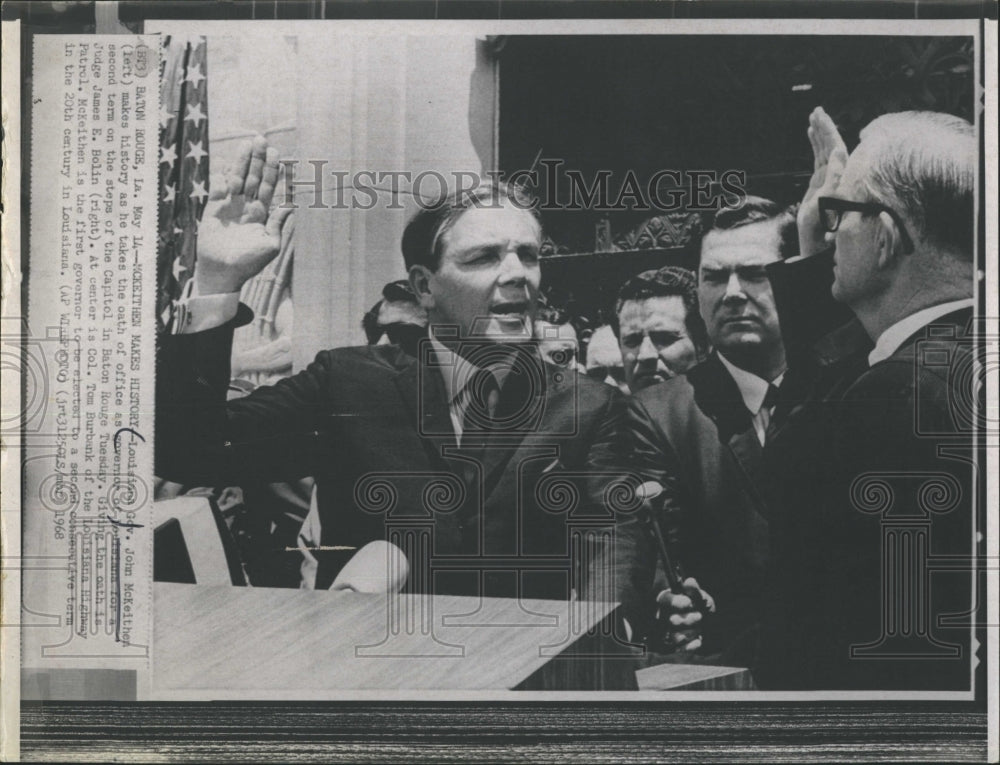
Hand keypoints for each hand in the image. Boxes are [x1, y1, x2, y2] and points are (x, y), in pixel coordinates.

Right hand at [195, 136, 292, 294]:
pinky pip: (218, 188)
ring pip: (237, 178)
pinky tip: (227, 161)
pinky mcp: (213, 209)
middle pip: (254, 177)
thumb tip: (290, 205)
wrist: (223, 273)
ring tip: (247, 143)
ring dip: (242, 161)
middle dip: (258, 159)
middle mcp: (246, 206)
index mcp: (261, 214)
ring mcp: (229, 206)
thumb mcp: (270, 244)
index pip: (269, 187)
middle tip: (262, 139)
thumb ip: (278, 224)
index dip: (273, 171)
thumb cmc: (249, 263)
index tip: (277, 155)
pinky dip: (222, 175)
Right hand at [652, 576, 715, 652]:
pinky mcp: (678, 646)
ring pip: (675, 635)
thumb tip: (690, 581)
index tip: (688, 603)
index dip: (676, 602)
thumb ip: (695, 592)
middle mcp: (667, 616)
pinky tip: (699, 640)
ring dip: (691, 632)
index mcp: (670, 601)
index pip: (665, 600)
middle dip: (688, 619)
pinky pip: (681, 648)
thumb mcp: (703, 598)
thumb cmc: (705, 609)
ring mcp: (671, 632)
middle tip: (699, 617)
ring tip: (700, 628)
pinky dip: (691, 645)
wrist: (717, 629)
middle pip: (671, 620)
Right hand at [797, 107, 848, 258]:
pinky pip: (818, 158)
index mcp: (839, 177)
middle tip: (816, 110)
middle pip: (831, 145)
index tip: (820, 118)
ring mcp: (828, 178)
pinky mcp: (820, 182)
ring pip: (824, 149)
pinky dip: (814, 144)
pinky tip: (810, 134)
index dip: (828, 132)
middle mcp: (836, 175)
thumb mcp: (825, 202)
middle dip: (824, 127)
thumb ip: (834, 177)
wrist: (817, 244)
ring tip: (813, 117)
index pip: (836, 148)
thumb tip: (839, 152)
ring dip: (819, 133)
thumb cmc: (820, 228)